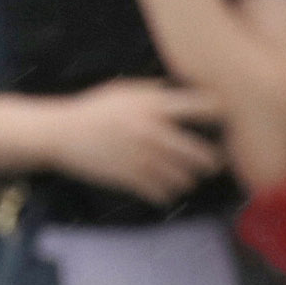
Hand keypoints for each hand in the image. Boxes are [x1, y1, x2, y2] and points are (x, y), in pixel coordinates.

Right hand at [49, 79, 226, 204]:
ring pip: (187, 179)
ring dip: (190, 178)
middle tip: (214, 160)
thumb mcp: (126, 90)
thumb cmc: (96, 109)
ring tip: (187, 174)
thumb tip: (189, 91)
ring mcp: (143, 159)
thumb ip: (158, 92)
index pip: (204, 108)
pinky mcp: (131, 180)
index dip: (221, 114)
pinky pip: (165, 194)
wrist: (60, 133)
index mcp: (154, 106)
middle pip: (205, 155)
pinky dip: (169, 192)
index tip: (225, 122)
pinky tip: (164, 184)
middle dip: (215, 160)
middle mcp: (153, 133)